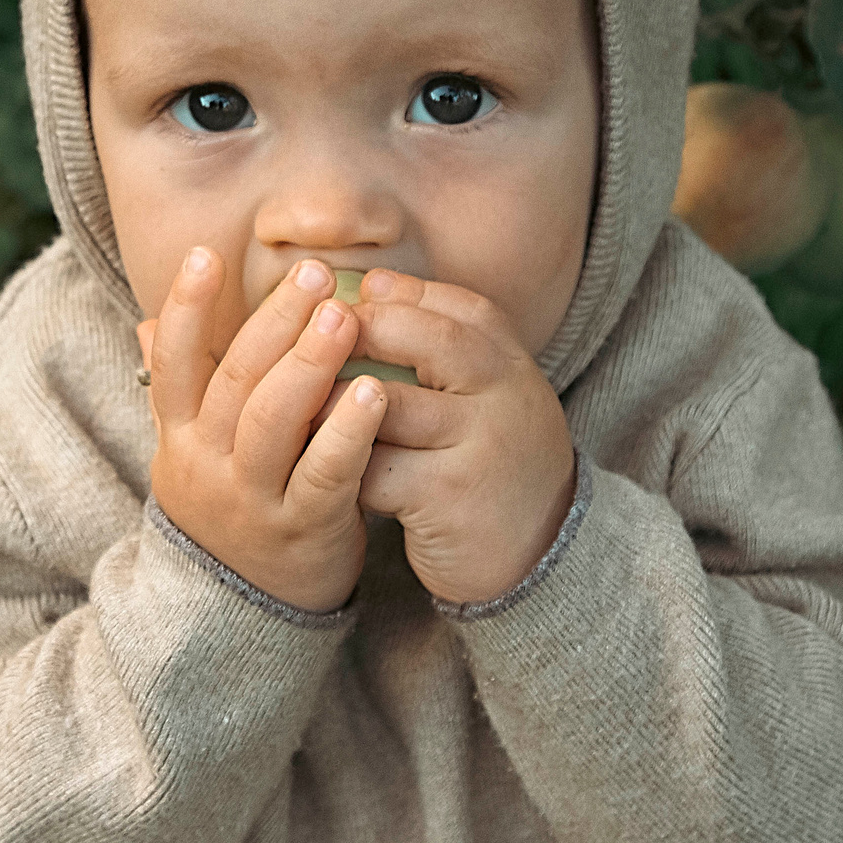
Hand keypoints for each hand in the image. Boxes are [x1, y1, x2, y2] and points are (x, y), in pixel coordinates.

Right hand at [138, 248, 386, 613]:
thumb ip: (179, 390)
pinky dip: (347, 432)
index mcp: (180, 437)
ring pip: (274, 422)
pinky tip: (376, 392)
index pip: (173, 363)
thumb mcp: (193, 452)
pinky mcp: (302, 531)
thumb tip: (147, 323)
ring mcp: (252, 500)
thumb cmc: (232, 506)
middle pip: (234, 382)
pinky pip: (324, 475)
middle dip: (273, 322)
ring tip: (345, 317)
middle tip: (313, 273)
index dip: (184, 308)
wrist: (245, 612)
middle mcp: (207, 465)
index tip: (205, 253)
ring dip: (310, 364)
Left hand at [347, 270, 576, 605]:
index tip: (353, 297)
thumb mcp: (491, 397)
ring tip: (302, 410)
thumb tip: (368, 286)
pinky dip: (341, 467)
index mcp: (512, 363)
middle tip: (314, 343)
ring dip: (334, 406)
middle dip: (361, 332)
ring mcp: (479, 445)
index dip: (399, 295)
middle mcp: (504, 395)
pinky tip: (324, 470)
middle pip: (425, 340)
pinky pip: (373, 469)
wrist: (541, 556)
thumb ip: (447, 347)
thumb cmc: (493, 463)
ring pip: (385, 405)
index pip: (457, 307)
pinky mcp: (447, 497)